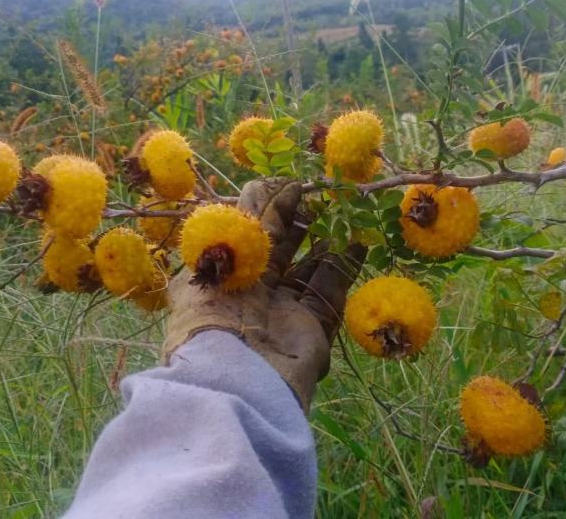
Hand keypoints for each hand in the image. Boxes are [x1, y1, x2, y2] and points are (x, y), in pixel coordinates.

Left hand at [164, 178, 364, 411]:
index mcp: (224, 281)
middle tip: (313, 195)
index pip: (248, 238)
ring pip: (308, 271)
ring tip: (338, 212)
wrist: (237, 380)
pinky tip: (357, 241)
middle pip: (279, 252)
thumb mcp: (208, 266)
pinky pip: (331, 292)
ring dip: (323, 242)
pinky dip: (346, 267)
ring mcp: (285, 313)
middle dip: (294, 223)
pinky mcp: (313, 328)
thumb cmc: (213, 319)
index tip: (286, 184)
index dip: (265, 210)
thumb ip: (234, 227)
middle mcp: (255, 296)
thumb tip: (252, 189)